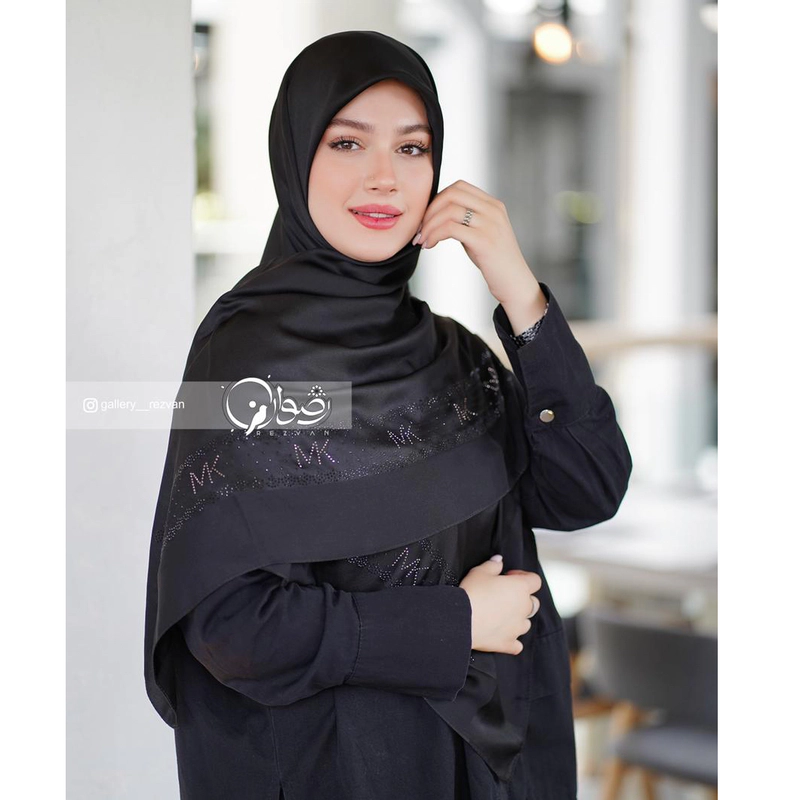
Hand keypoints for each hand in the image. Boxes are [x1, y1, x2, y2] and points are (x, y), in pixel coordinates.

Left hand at [412, 179, 539, 305]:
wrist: (514, 282)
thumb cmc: (495, 261)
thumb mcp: (483, 232)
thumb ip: (466, 220)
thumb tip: (437, 215)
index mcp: (493, 205)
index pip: (459, 187)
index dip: (437, 199)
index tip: (427, 217)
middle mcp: (493, 210)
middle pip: (452, 194)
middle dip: (430, 210)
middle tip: (421, 228)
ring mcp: (490, 224)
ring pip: (449, 211)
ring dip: (429, 225)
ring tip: (423, 239)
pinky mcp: (484, 240)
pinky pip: (450, 229)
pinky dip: (434, 235)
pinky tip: (430, 245)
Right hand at [458, 557, 542, 654]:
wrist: (460, 619)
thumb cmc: (471, 593)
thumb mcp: (480, 571)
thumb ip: (493, 565)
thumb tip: (499, 560)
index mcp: (520, 588)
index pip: (534, 580)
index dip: (523, 576)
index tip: (509, 577)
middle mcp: (523, 608)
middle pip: (533, 602)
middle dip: (522, 598)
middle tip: (504, 596)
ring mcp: (517, 628)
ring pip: (526, 623)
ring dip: (517, 618)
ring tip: (500, 615)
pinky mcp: (508, 643)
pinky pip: (517, 644)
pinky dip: (512, 640)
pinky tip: (502, 634)